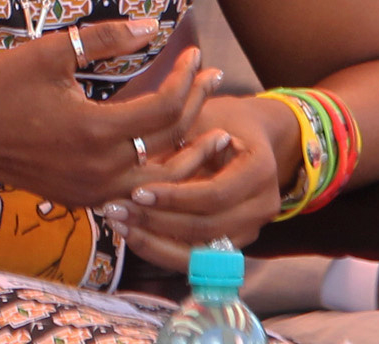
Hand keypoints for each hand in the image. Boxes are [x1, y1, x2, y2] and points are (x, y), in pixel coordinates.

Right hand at [0, 22, 215, 206]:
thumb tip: (149, 27)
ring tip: (214, 134)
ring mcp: (91, 191)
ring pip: (159, 178)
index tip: (195, 54)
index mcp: (96, 132)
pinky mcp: (80, 199)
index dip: (185, 78)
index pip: (164, 108)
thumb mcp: (50, 53)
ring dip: (188, 153)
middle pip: (170, 143)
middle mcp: (101, 170)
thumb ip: (103, 39)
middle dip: (199, 109)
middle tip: (215, 80)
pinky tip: (168, 158)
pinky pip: (134, 191)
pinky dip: (158, 174)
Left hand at [100, 92, 288, 269]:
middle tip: (115, 210)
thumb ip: (175, 144)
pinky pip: (196, 258)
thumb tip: (133, 163)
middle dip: (158, 223)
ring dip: (155, 242)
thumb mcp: (197, 120)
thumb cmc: (214, 120)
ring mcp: (251, 230)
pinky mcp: (233, 245)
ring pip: (201, 253)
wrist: (245, 134)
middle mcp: (263, 206)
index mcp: (260, 169)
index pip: (215, 194)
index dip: (174, 197)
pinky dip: (162, 249)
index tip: (136, 192)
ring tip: (118, 224)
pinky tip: (132, 234)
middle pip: (208, 228)